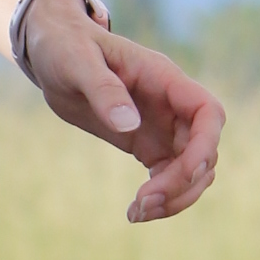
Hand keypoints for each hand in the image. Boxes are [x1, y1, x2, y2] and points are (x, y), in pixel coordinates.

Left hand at [22, 0, 224, 222]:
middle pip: (204, 150)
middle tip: (144, 204)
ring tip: (137, 213)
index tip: (183, 173)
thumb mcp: (76, 62)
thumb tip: (129, 125)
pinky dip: (160, 197)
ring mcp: (163, 125)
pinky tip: (134, 212)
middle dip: (183, 182)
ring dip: (175, 196)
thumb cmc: (64, 46)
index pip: (207, 113)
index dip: (205, 146)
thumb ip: (104, 90)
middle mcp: (171, 104)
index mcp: (163, 78)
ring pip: (192, 169)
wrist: (52, 52)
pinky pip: (169, 175)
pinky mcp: (147, 143)